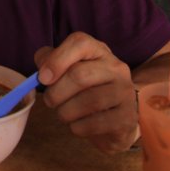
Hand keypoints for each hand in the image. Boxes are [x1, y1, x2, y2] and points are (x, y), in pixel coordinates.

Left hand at [35, 32, 138, 153]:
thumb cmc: (85, 87)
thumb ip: (50, 61)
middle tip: (50, 101)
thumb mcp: (67, 68)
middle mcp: (116, 67)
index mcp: (98, 50)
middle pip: (79, 75)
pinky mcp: (127, 117)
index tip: (42, 78)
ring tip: (62, 114)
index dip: (56, 60)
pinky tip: (77, 125)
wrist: (116, 115)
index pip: (79, 43)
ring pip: (88, 101)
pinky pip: (95, 124)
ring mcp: (124, 92)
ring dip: (65, 112)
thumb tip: (42, 70)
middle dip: (56, 92)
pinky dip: (78, 127)